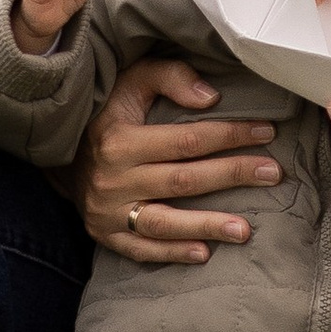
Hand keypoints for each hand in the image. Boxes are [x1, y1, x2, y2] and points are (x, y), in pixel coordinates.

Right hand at [76, 56, 282, 266]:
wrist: (59, 151)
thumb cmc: (106, 112)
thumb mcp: (131, 81)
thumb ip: (170, 77)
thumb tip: (211, 98)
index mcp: (120, 140)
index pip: (186, 141)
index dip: (229, 136)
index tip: (265, 133)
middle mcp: (114, 178)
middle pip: (184, 180)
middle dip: (232, 175)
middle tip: (272, 173)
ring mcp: (108, 211)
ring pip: (165, 222)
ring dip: (207, 226)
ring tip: (245, 230)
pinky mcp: (105, 234)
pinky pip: (142, 249)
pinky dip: (173, 254)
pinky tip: (205, 254)